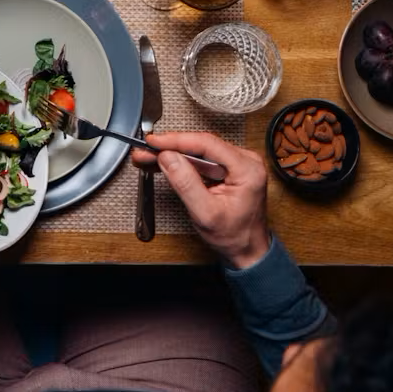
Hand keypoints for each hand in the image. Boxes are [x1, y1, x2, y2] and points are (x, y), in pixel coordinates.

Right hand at [130, 133, 269, 268]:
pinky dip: (180, 161)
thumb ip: (186, 184)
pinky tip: (162, 162)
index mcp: (247, 169)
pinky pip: (200, 159)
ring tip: (147, 157)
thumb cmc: (234, 236)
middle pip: (201, 144)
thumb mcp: (205, 213)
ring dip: (171, 154)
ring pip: (197, 151)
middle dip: (169, 148)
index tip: (153, 142)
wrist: (247, 250)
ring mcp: (237, 164)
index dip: (176, 141)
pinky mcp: (227, 169)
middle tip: (145, 151)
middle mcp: (245, 161)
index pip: (207, 144)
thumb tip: (168, 158)